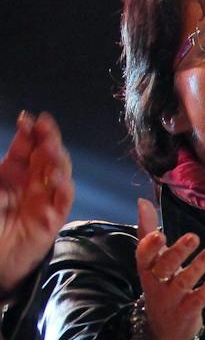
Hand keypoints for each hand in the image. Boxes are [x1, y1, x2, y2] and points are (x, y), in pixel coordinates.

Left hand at [0, 111, 73, 297]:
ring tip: (51, 149)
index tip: (29, 119)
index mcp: (11, 175)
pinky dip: (64, 190)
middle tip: (46, 128)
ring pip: (59, 175)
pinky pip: (63, 203)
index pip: (25, 149)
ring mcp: (42, 201)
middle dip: (48, 140)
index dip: (30, 134)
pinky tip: (60, 180)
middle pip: (45, 157)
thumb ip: (3, 170)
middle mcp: (29, 185)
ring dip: (58, 161)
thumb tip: (20, 137)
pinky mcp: (51, 220)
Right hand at [135, 197, 204, 339]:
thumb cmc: (160, 285)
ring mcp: (170, 300)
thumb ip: (148, 232)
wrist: (162, 329)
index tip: (160, 233)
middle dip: (178, 253)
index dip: (149, 247)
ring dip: (197, 267)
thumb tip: (142, 201)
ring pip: (182, 283)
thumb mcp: (153, 261)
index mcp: (147, 269)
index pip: (142, 256)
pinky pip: (197, 300)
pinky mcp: (186, 312)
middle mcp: (155, 284)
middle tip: (194, 237)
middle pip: (163, 268)